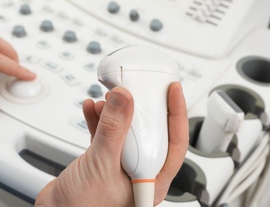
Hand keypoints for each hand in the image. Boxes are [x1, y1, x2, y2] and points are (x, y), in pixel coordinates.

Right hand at [35, 82, 188, 205]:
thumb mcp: (102, 165)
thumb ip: (113, 130)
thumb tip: (124, 99)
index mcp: (150, 181)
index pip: (175, 143)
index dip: (176, 114)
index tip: (172, 90)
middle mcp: (138, 172)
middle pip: (150, 132)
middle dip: (142, 108)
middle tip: (139, 88)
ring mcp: (120, 165)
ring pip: (126, 131)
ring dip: (117, 113)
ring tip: (110, 98)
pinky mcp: (102, 160)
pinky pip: (106, 135)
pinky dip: (99, 120)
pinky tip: (92, 109)